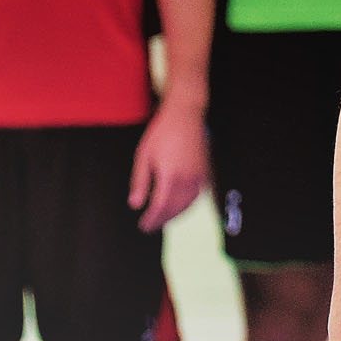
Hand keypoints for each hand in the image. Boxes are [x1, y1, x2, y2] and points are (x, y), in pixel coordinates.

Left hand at [128, 96, 208, 231]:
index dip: (152, 219)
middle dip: (162, 220)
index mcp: (170, 176)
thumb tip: (136, 204)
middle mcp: (187, 178)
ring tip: (164, 219)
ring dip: (176, 214)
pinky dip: (188, 204)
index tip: (143, 226)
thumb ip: (140, 182)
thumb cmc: (162, 132)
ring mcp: (198, 174)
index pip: (160, 207)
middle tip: (151, 226)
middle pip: (175, 208)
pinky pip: (197, 194)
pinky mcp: (204, 170)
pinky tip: (180, 205)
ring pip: (188, 203)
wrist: (185, 113)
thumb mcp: (144, 156)